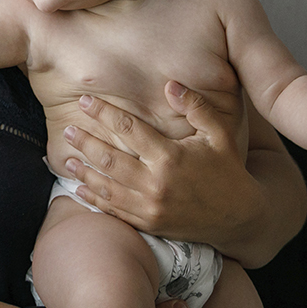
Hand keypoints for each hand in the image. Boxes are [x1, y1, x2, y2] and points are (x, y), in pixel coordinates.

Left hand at [60, 81, 251, 243]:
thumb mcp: (219, 134)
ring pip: (107, 187)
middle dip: (85, 142)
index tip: (84, 100)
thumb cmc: (228, 171)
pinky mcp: (149, 224)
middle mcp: (156, 183)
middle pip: (110, 158)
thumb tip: (170, 84)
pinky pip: (114, 211)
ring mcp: (150, 207)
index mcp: (171, 157)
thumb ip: (196, 106)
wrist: (240, 218)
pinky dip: (94, 199)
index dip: (104, 113)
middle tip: (67, 129)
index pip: (128, 129)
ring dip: (84, 172)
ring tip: (66, 158)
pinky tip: (80, 189)